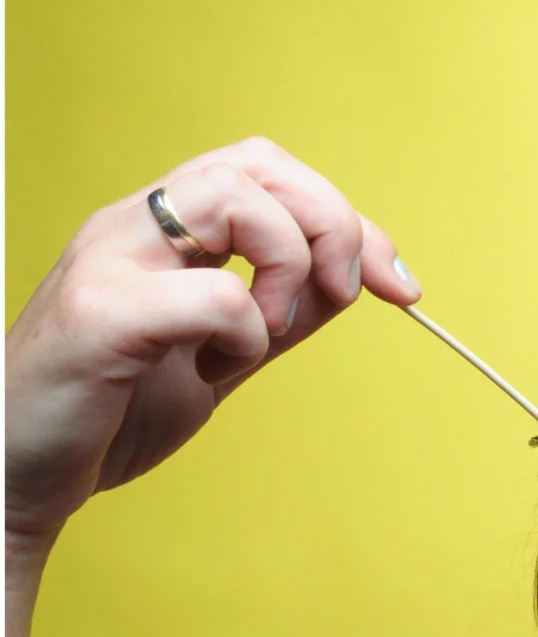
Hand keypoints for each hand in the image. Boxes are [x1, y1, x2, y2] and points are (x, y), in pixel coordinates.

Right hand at [4, 138, 423, 549]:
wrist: (20, 473)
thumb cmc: (113, 410)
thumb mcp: (223, 354)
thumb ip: (282, 313)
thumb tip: (359, 277)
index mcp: (161, 230)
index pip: (268, 169)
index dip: (348, 217)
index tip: (400, 285)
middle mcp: (130, 226)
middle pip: (259, 163)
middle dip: (333, 223)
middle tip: (344, 296)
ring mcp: (109, 261)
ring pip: (236, 198)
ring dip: (287, 267)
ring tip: (267, 333)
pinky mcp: (100, 314)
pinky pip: (214, 294)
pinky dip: (247, 334)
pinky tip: (215, 370)